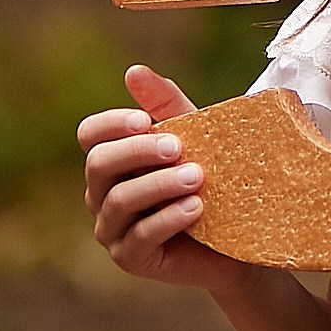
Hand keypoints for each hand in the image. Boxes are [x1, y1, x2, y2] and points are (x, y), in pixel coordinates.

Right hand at [78, 65, 249, 297]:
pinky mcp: (131, 259)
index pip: (90, 135)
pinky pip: (139, 237)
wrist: (239, 236)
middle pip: (98, 165)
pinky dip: (167, 219)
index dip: (110, 124)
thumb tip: (133, 71)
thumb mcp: (195, 136)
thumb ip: (165, 104)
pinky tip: (196, 207)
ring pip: (119, 201)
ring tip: (197, 177)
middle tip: (178, 147)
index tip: (144, 119)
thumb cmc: (212, 179)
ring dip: (158, 185)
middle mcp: (102, 194)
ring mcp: (112, 229)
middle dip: (138, 152)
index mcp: (113, 159)